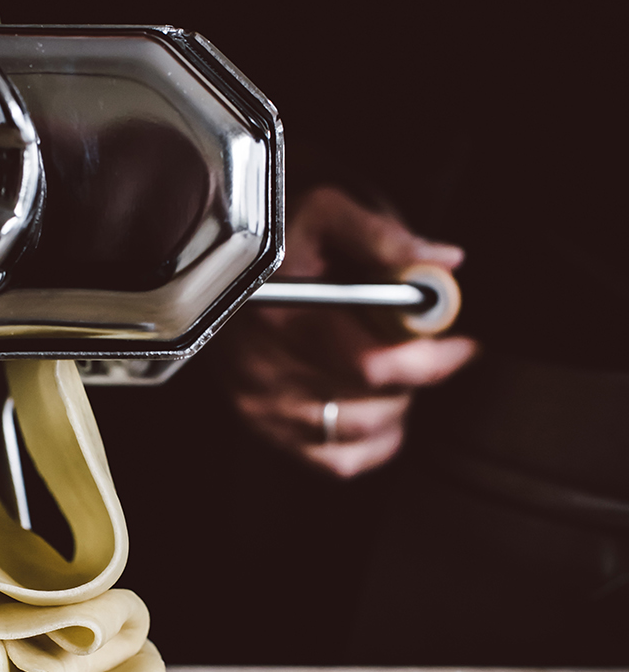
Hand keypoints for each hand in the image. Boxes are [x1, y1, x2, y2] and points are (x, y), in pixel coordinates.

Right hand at [223, 187, 477, 476]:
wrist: (210, 254)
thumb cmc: (275, 233)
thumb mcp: (325, 209)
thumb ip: (385, 237)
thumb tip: (443, 264)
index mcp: (284, 315)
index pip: (374, 364)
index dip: (431, 359)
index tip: (462, 343)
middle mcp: (267, 371)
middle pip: (374, 404)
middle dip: (416, 377)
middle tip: (424, 347)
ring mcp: (263, 405)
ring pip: (363, 433)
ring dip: (396, 405)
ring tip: (395, 369)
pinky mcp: (263, 427)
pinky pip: (339, 462)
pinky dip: (373, 442)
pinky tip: (378, 408)